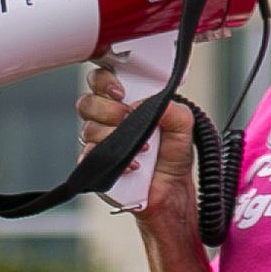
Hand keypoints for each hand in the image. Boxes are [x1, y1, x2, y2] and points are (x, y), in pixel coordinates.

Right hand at [79, 65, 194, 211]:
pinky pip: (88, 156)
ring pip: (88, 129)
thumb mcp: (183, 125)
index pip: (101, 81)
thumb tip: (143, 102)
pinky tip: (132, 165)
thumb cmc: (173, 157)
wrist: (171, 191)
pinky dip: (111, 159)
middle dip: (108, 110)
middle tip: (128, 118)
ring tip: (143, 148)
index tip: (121, 92)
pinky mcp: (97, 164)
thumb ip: (171, 107)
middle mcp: (109, 120)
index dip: (105, 82)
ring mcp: (100, 142)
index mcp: (127, 102)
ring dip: (114, 136)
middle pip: (87, 103)